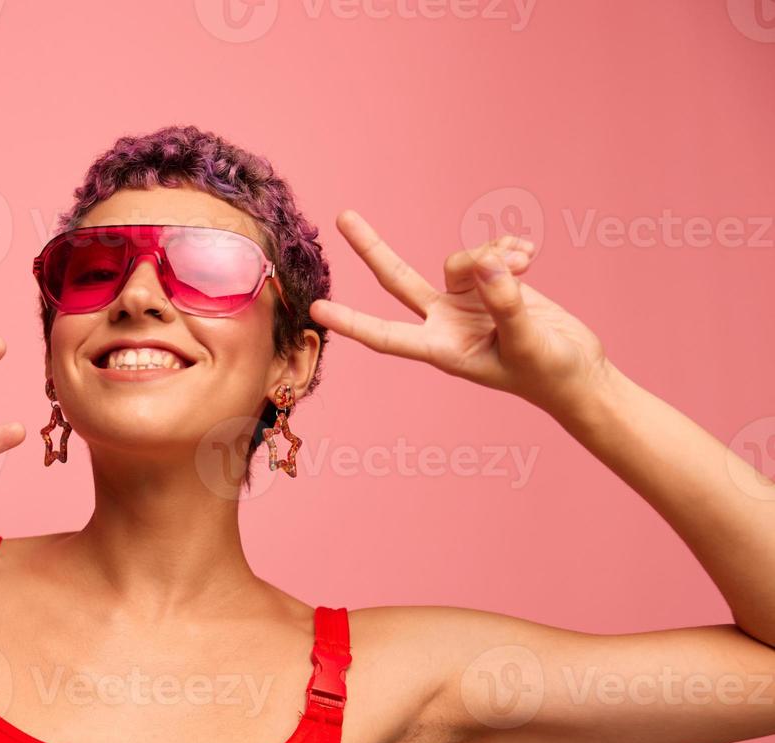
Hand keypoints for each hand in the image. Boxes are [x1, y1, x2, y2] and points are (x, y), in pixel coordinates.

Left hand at [309, 211, 612, 414]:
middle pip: (398, 280)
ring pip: (460, 259)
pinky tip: (530, 254)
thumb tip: (486, 266)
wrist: (581, 373)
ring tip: (527, 263)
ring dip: (491, 251)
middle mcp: (446, 323)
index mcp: (442, 349)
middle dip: (373, 248)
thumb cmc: (552, 373)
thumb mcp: (529, 342)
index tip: (315, 310)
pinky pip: (490, 251)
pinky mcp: (492, 285)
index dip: (351, 323)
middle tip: (344, 216)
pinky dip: (509, 246)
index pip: (385, 336)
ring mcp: (467, 302)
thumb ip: (506, 304)